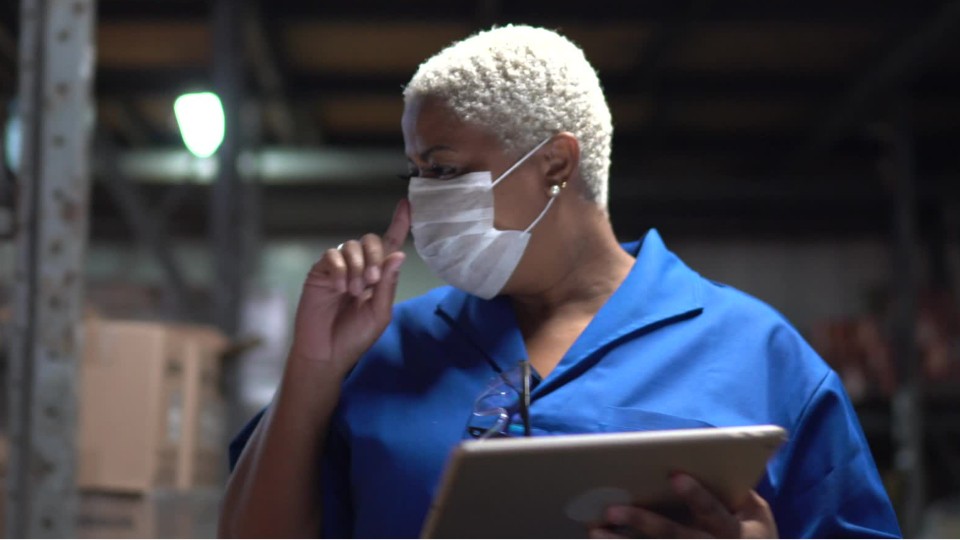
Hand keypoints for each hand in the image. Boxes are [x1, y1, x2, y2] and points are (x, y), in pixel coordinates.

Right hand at [287, 198, 410, 374]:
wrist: (326, 353)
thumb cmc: (355, 336)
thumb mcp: (379, 313)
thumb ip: (388, 284)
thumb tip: (399, 255)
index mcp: (378, 277)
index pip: (390, 245)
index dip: (399, 224)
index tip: (407, 205)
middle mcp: (359, 267)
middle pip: (371, 240)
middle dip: (374, 256)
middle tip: (371, 281)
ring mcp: (338, 268)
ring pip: (351, 246)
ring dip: (357, 266)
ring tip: (353, 291)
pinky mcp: (320, 272)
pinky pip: (332, 255)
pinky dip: (339, 268)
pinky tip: (339, 287)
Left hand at [588, 474, 776, 538]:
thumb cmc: (754, 536)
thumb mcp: (757, 514)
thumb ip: (736, 491)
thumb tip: (707, 458)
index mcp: (733, 532)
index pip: (713, 511)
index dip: (696, 495)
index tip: (675, 476)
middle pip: (676, 537)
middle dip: (643, 522)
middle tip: (611, 509)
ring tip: (596, 532)